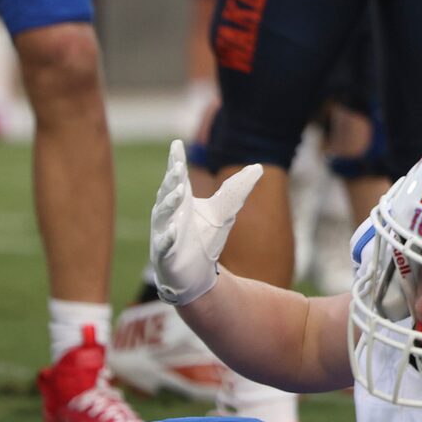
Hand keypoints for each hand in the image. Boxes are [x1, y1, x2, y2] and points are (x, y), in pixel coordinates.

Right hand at [149, 142, 260, 308]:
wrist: (197, 276)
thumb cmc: (205, 239)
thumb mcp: (224, 212)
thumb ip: (237, 190)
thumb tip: (258, 167)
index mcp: (182, 202)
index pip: (178, 178)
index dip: (176, 161)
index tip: (176, 144)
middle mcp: (169, 214)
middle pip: (169, 192)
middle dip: (173, 179)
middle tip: (178, 165)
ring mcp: (164, 233)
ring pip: (163, 215)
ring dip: (170, 202)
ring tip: (179, 191)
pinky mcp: (164, 254)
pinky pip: (164, 244)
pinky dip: (167, 237)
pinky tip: (174, 230)